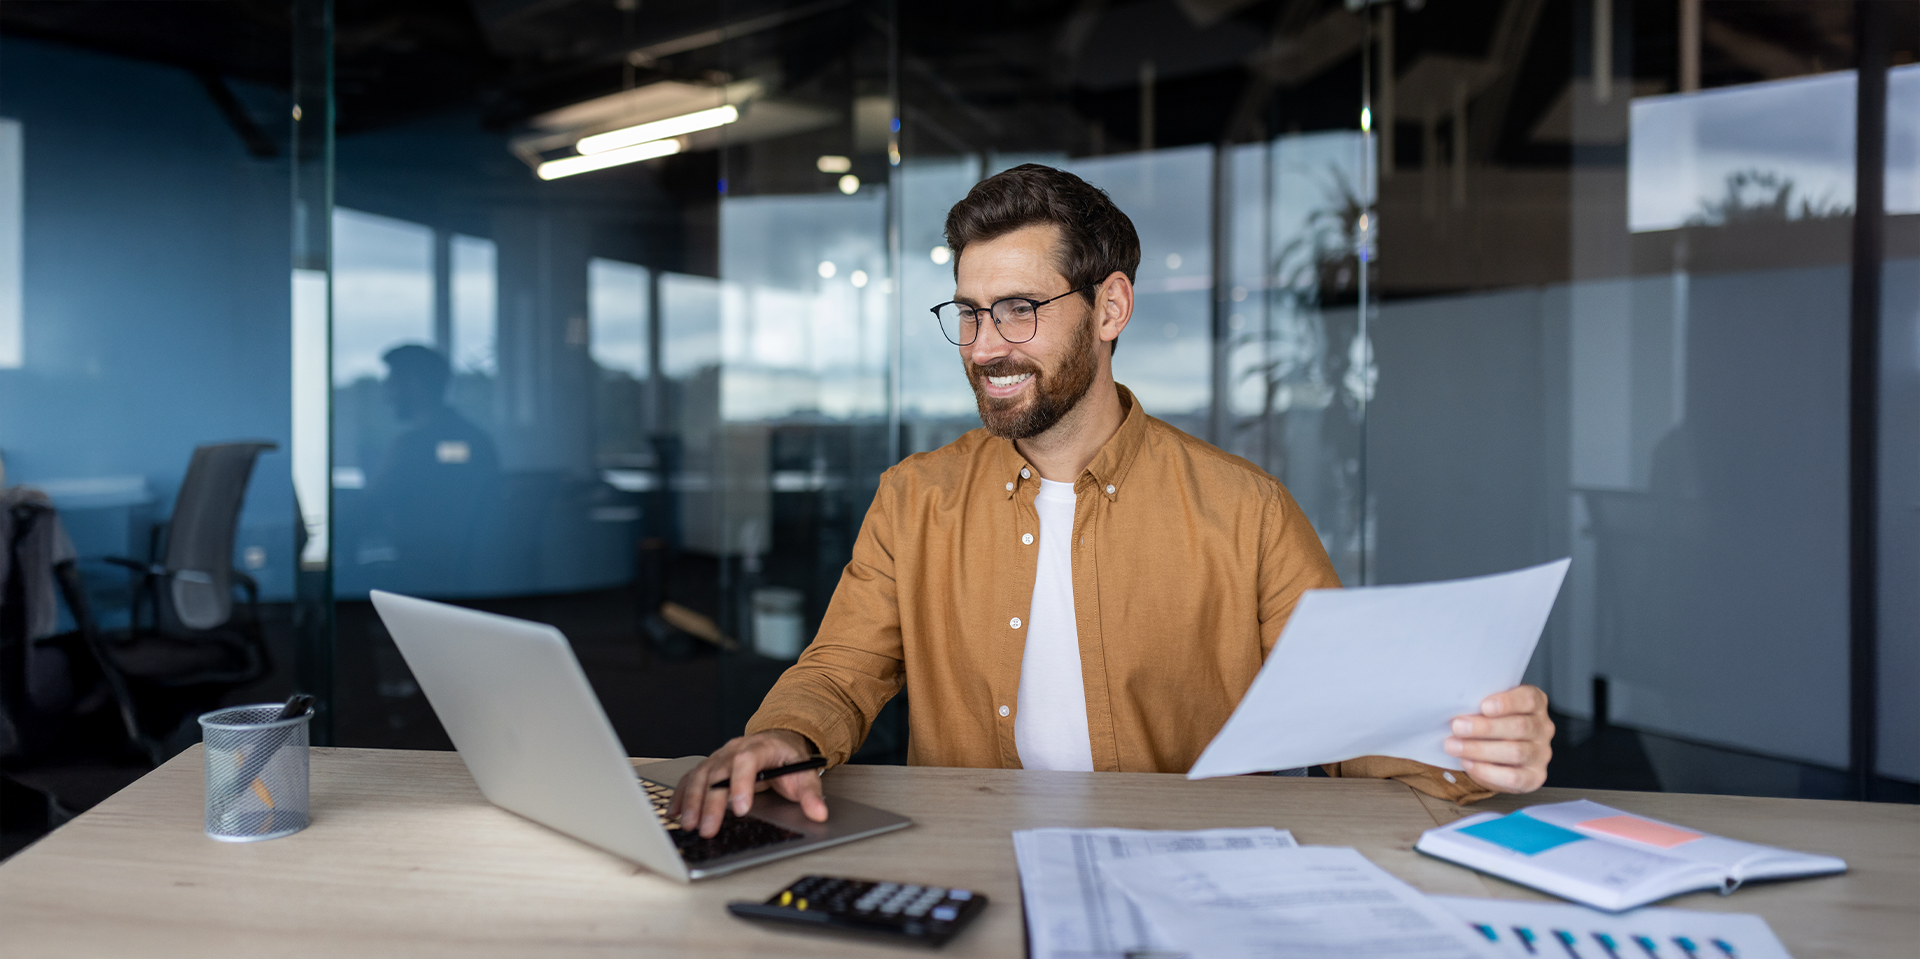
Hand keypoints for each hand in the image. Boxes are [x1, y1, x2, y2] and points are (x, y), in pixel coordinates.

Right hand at [666, 729, 827, 837]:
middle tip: (708, 828)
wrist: (777, 742)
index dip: (741, 784)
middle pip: (718, 773)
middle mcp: (734, 749)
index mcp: (760, 747)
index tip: (741, 809)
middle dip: (711, 802)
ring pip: (701, 776)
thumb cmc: (787, 760)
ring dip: (692, 801)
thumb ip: (811, 794)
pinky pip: (691, 779)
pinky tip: (674, 814)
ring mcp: (719, 757)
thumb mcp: (804, 774)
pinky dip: (681, 796)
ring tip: (689, 825)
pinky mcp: (709, 767)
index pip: (746, 761)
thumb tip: (819, 813)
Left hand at [1443, 685, 1553, 793]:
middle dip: (1485, 728)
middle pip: (1519, 726)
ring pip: (1515, 752)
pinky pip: (1513, 777)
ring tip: (1454, 746)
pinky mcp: (1534, 777)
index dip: (1507, 702)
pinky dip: (1487, 770)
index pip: (1529, 699)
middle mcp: (1543, 728)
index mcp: (1536, 704)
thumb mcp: (1487, 710)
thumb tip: (1457, 708)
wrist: (1496, 757)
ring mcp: (1541, 754)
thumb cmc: (1491, 725)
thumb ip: (1480, 706)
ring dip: (1480, 749)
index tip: (1484, 706)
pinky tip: (1467, 763)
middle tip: (1457, 727)